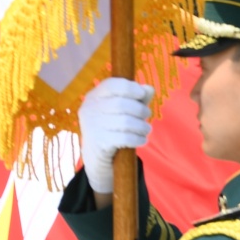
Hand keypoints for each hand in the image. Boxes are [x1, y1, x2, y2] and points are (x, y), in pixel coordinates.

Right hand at [79, 77, 153, 193]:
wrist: (96, 155)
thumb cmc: (112, 127)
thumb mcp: (123, 110)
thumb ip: (137, 98)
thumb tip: (149, 89)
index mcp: (94, 96)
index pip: (112, 85)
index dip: (131, 87)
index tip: (142, 94)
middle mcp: (90, 109)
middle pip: (121, 104)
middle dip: (140, 110)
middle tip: (147, 115)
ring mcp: (93, 127)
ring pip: (126, 122)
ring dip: (142, 126)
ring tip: (146, 129)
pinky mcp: (99, 143)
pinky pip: (125, 138)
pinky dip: (138, 139)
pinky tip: (141, 139)